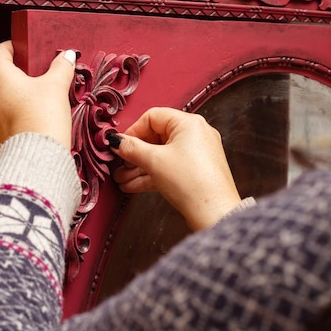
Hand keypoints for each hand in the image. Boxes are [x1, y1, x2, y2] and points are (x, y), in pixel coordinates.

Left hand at [0, 41, 76, 149]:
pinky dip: (10, 108)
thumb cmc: (41, 118)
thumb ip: (61, 67)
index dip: (11, 47)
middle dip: (13, 70)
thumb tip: (66, 57)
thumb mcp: (56, 87)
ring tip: (33, 94)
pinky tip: (28, 113)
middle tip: (33, 71)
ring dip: (11, 90)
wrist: (34, 157)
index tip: (23, 48)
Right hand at [110, 107, 241, 230]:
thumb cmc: (190, 182)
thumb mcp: (153, 161)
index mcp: (188, 123)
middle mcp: (195, 135)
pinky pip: (168, 167)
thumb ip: (131, 148)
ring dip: (139, 167)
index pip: (153, 117)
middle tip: (119, 164)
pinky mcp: (195, 171)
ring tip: (122, 179)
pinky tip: (133, 185)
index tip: (120, 145)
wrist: (213, 213)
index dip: (133, 131)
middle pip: (155, 137)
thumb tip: (116, 141)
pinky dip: (151, 174)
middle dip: (134, 153)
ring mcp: (196, 154)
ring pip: (160, 155)